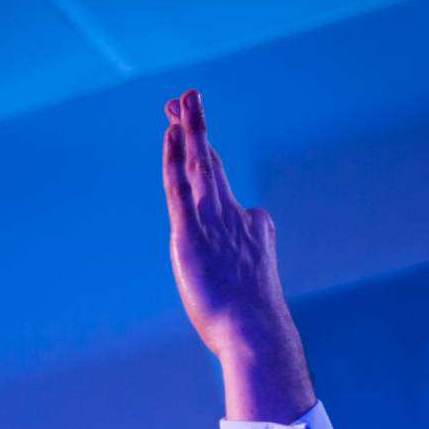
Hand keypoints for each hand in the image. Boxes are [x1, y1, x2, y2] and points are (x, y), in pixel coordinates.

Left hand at [163, 89, 313, 422]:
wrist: (254, 331)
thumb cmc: (252, 321)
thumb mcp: (252, 289)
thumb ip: (250, 275)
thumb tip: (257, 283)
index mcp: (254, 228)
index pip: (226, 194)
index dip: (209, 166)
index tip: (195, 142)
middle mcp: (236, 215)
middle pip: (213, 163)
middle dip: (199, 127)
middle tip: (187, 96)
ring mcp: (214, 221)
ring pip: (200, 164)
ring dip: (190, 128)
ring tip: (180, 99)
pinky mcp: (191, 233)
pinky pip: (180, 186)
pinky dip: (176, 158)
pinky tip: (171, 134)